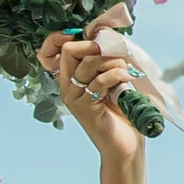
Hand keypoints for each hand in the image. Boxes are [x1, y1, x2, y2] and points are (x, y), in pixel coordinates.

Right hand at [35, 19, 149, 162]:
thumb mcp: (114, 83)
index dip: (63, 37)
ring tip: (127, 71)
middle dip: (95, 47)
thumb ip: (108, 64)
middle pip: (69, 52)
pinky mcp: (85, 108)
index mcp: (72, 80)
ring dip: (112, 61)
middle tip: (117, 55)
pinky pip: (99, 81)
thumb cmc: (122, 115)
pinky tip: (127, 78)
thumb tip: (111, 37)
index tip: (91, 36)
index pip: (56, 50)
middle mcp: (68, 88)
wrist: (126, 148)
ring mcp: (74, 98)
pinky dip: (117, 74)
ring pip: (88, 64)